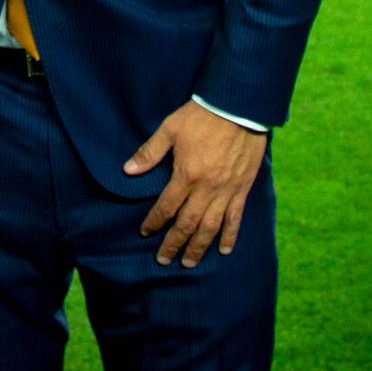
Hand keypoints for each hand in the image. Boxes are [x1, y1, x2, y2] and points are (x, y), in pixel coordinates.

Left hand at [124, 100, 267, 267]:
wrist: (237, 107)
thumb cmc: (201, 116)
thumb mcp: (170, 129)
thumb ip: (150, 152)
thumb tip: (128, 170)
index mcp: (186, 174)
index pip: (166, 206)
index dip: (155, 221)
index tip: (146, 232)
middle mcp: (206, 188)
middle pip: (188, 224)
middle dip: (174, 244)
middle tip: (164, 260)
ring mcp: (226, 190)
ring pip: (211, 227)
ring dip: (199, 247)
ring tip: (189, 263)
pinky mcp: (242, 189)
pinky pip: (236, 218)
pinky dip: (230, 236)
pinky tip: (223, 250)